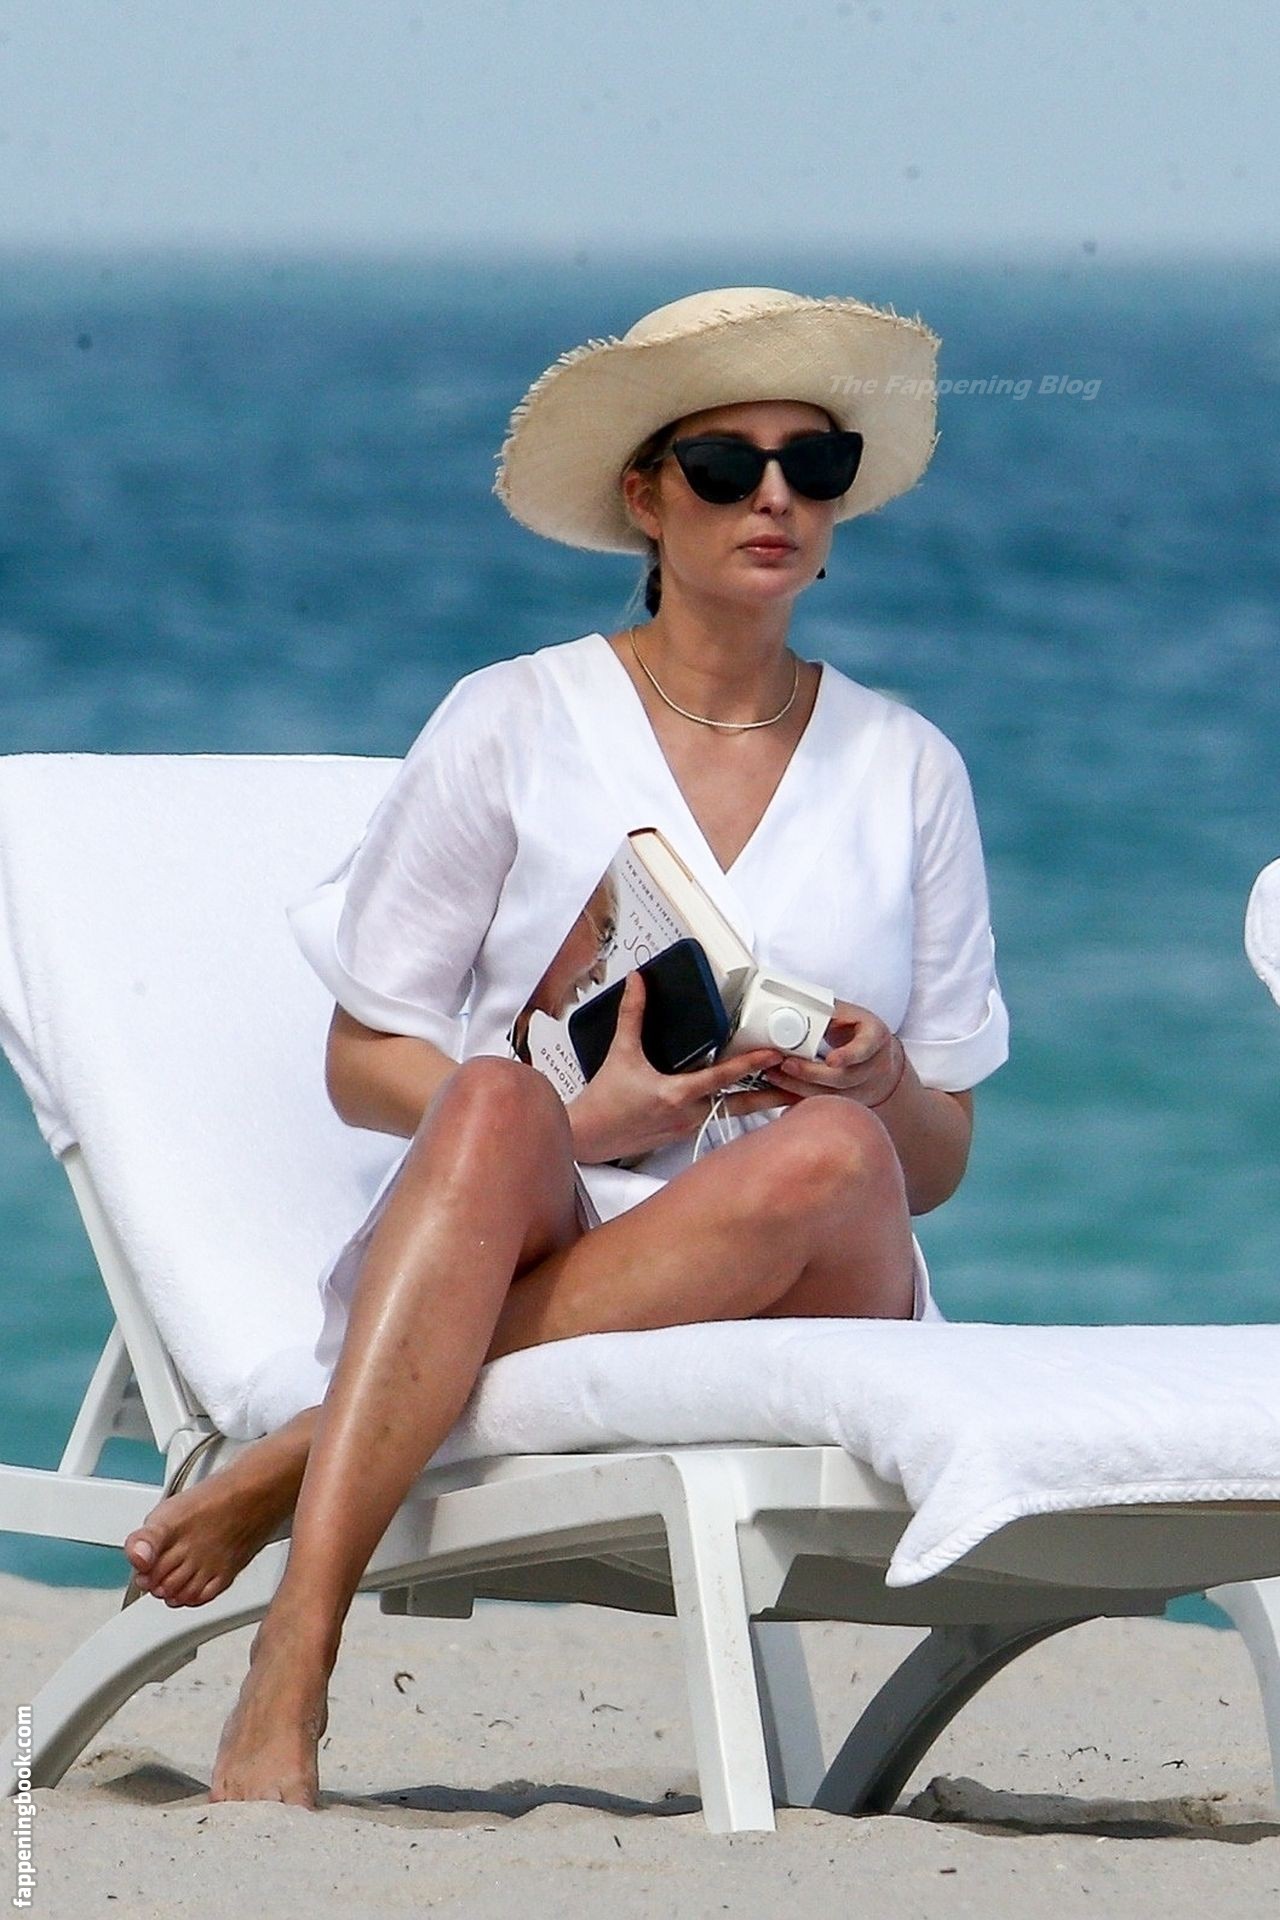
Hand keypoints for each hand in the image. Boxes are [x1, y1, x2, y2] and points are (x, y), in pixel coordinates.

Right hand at [566, 970, 796, 1164]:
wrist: (587, 1137)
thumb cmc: (603, 1100)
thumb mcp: (620, 1054)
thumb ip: (632, 1015)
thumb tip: (637, 982)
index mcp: (675, 1094)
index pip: (722, 1078)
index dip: (752, 1064)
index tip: (777, 1054)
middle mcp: (688, 1114)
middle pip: (742, 1105)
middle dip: (774, 1096)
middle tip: (804, 1087)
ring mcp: (687, 1127)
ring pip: (732, 1115)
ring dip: (759, 1105)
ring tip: (787, 1096)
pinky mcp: (683, 1134)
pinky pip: (716, 1120)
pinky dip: (735, 1110)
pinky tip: (748, 1102)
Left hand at [762, 1000, 906, 1107]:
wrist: (879, 1058)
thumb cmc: (858, 1030)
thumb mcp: (849, 1014)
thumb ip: (827, 1012)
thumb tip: (793, 1003)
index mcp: (876, 1038)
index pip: (865, 1049)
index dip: (848, 1055)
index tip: (831, 1060)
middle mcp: (874, 1066)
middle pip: (844, 1078)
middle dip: (812, 1073)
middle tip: (786, 1064)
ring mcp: (863, 1088)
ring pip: (831, 1095)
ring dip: (799, 1087)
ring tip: (775, 1075)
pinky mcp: (848, 1102)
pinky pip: (824, 1105)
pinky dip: (800, 1099)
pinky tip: (781, 1092)